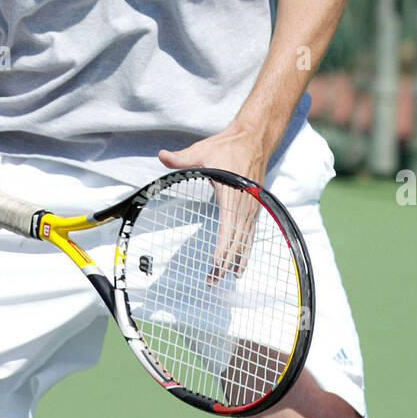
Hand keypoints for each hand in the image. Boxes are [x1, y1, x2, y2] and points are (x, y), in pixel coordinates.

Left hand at [158, 126, 267, 280]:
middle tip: (215, 278)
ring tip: (232, 276)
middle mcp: (245, 201)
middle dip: (228, 259)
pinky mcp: (255, 204)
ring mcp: (252, 204)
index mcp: (232, 190)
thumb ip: (181, 158)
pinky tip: (243, 259)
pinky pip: (251, 230)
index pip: (228, 224)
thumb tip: (161, 156)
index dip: (223, 246)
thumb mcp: (201, 150)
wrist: (253, 138)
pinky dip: (247, 246)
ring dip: (239, 257)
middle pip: (237, 237)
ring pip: (246, 236)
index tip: (217, 262)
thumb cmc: (227, 146)